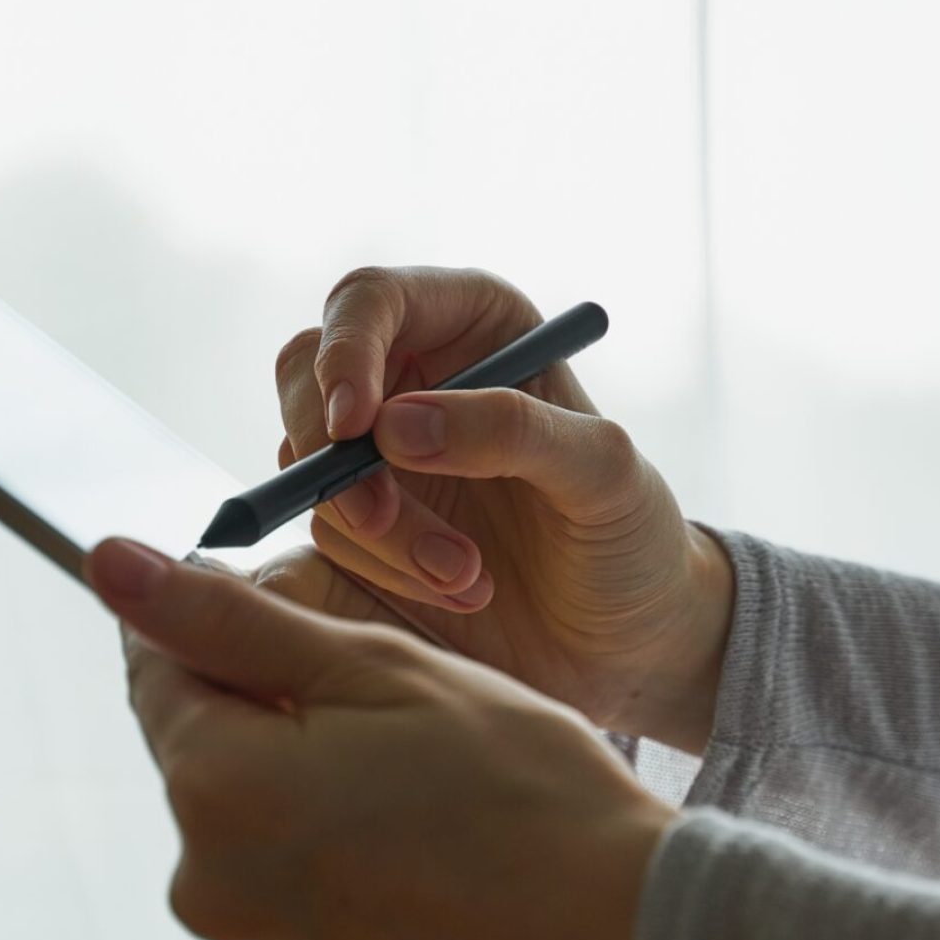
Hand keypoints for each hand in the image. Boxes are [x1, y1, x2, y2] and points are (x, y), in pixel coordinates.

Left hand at [85, 538, 678, 939]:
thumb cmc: (522, 794)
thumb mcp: (378, 671)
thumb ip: (229, 621)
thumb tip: (108, 564)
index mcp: (213, 792)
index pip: (161, 672)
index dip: (228, 626)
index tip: (302, 617)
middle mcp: (209, 894)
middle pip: (213, 757)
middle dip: (284, 717)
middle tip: (406, 712)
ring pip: (261, 833)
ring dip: (317, 797)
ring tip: (435, 796)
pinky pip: (303, 906)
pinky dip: (348, 871)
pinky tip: (437, 863)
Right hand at [275, 265, 735, 754]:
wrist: (625, 640)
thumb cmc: (631, 535)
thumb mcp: (602, 472)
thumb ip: (512, 430)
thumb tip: (393, 425)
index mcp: (476, 324)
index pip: (372, 300)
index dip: (345, 351)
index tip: (354, 428)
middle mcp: (416, 374)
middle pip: (307, 374)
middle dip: (336, 456)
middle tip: (377, 520)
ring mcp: (379, 451)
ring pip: (313, 464)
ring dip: (379, 532)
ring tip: (469, 577)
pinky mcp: (361, 523)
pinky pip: (326, 531)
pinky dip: (382, 568)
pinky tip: (459, 590)